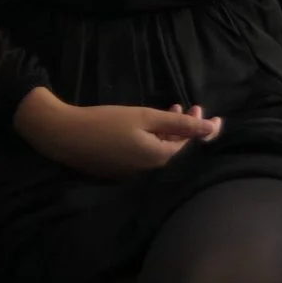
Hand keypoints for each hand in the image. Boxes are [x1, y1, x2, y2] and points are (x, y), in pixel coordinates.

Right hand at [13, 89, 222, 177]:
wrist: (66, 136)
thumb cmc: (105, 123)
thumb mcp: (144, 117)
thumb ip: (179, 123)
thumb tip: (211, 128)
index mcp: (160, 161)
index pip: (192, 147)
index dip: (204, 130)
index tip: (216, 116)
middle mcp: (153, 174)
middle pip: (179, 152)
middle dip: (188, 129)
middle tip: (192, 107)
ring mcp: (139, 176)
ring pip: (164, 154)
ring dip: (172, 133)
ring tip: (174, 109)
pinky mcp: (126, 173)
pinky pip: (150, 157)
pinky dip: (157, 141)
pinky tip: (155, 125)